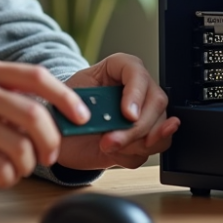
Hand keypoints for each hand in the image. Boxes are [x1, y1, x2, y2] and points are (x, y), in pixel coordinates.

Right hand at [0, 57, 90, 188]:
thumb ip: (8, 95)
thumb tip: (57, 112)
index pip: (37, 77)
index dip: (65, 98)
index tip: (81, 117)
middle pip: (34, 115)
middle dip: (51, 141)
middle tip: (50, 156)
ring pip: (19, 146)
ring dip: (28, 165)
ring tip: (19, 168)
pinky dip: (8, 178)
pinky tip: (0, 175)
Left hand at [57, 53, 179, 170]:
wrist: (62, 134)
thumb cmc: (65, 109)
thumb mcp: (67, 99)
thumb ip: (85, 103)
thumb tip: (95, 116)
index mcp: (118, 68)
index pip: (137, 72)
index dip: (136, 94)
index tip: (127, 115)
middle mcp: (137, 88)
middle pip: (157, 101)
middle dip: (137, 127)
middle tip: (111, 141)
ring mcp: (145, 112)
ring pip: (160, 127)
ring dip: (136, 144)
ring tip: (108, 147)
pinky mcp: (145, 136)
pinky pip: (153, 148)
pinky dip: (133, 155)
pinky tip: (115, 153)